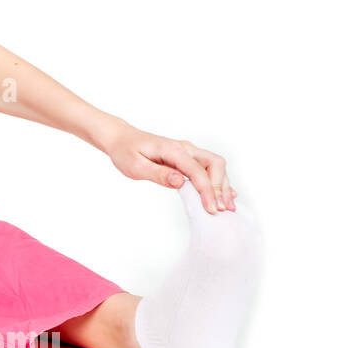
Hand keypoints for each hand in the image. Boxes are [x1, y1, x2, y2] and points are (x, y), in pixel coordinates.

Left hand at [103, 123, 236, 213]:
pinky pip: (209, 167)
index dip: (207, 191)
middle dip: (220, 187)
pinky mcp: (188, 157)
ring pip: (215, 165)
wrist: (121, 138)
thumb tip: (180, 182)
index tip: (210, 208)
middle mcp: (185, 148)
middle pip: (214, 164)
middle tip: (221, 209)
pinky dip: (219, 181)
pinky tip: (226, 194)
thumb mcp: (135, 166)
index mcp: (172, 150)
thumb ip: (158, 174)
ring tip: (227, 206)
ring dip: (223, 185)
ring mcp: (188, 151)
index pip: (197, 171)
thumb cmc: (126, 151)